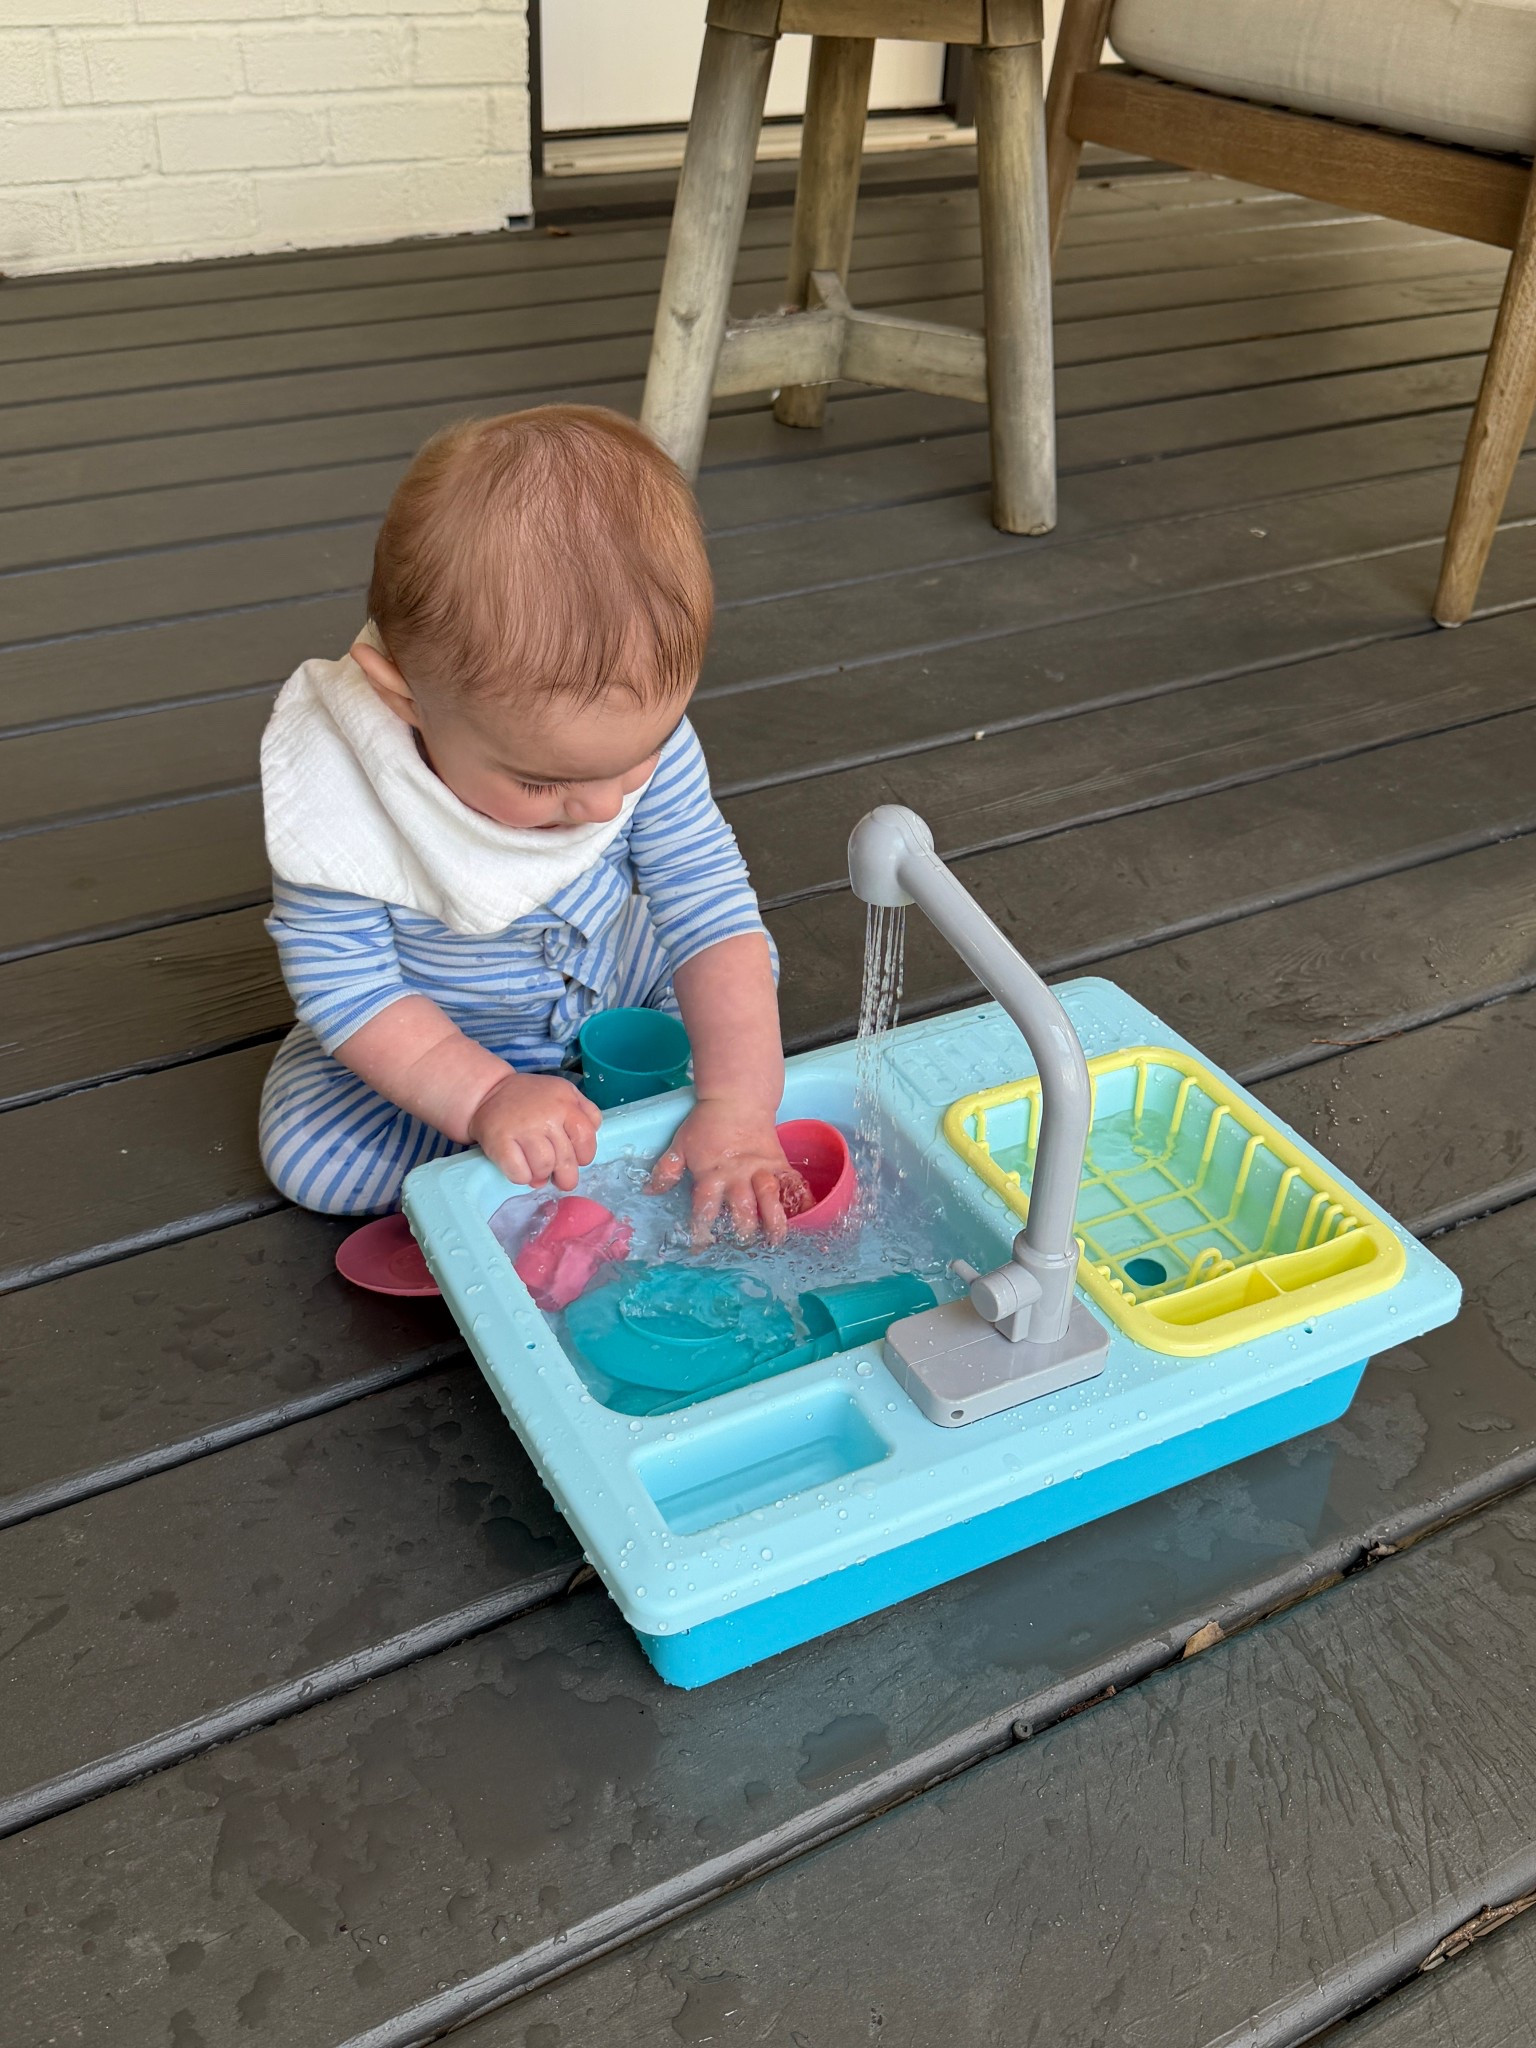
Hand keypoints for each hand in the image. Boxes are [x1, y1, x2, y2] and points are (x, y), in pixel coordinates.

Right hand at [469, 1071, 600, 1190]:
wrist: (488, 1092)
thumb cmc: (530, 1098)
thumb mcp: (564, 1093)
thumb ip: (585, 1113)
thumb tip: (587, 1147)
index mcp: (565, 1103)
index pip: (586, 1138)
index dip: (584, 1155)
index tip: (576, 1159)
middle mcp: (546, 1115)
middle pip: (566, 1160)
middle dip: (566, 1176)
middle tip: (559, 1177)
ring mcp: (523, 1129)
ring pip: (544, 1168)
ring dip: (541, 1175)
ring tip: (537, 1168)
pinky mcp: (500, 1143)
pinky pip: (520, 1174)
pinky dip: (522, 1177)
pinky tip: (521, 1168)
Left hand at [648, 1098, 806, 1244]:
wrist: (737, 1099)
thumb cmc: (706, 1124)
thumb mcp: (680, 1145)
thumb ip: (666, 1170)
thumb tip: (650, 1192)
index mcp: (712, 1174)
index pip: (705, 1208)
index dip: (702, 1231)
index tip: (700, 1249)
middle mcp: (738, 1175)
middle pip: (742, 1208)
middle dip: (743, 1231)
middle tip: (743, 1246)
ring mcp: (762, 1169)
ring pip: (770, 1198)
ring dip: (774, 1221)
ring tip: (776, 1241)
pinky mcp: (779, 1163)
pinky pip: (793, 1182)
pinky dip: (801, 1198)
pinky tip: (808, 1214)